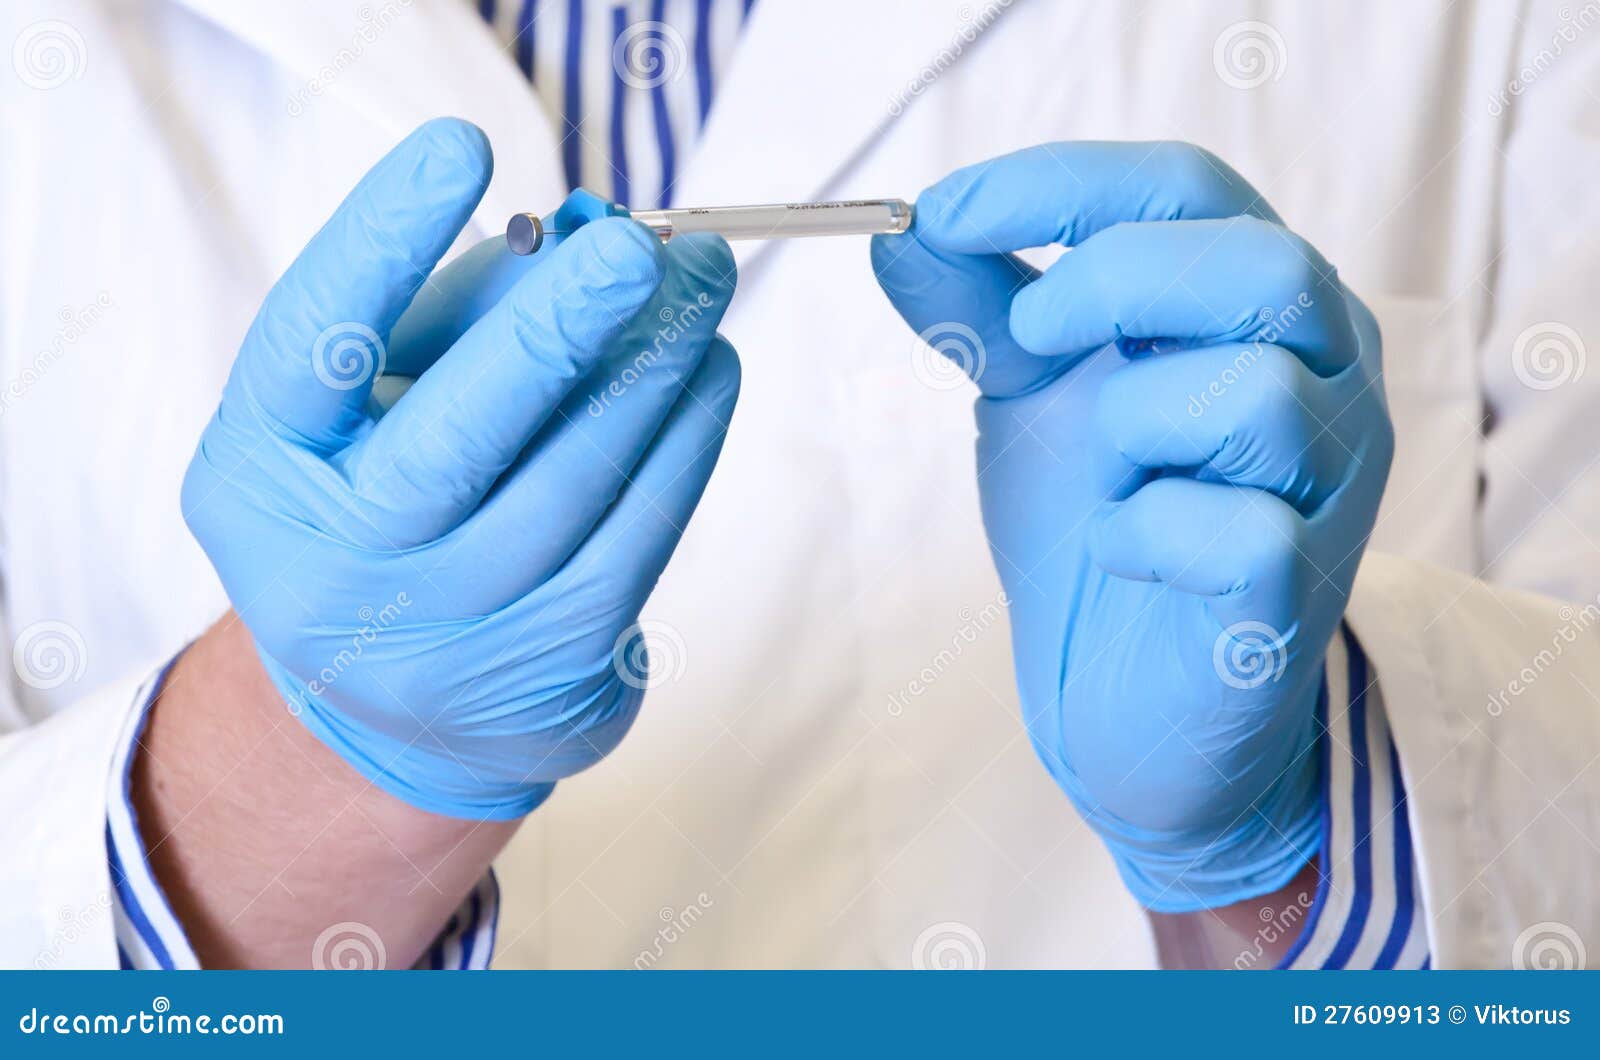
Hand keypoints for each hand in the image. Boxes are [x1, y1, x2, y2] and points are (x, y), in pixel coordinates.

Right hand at [183, 119, 740, 819]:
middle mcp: (336, 568)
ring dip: (652, 373)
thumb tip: (574, 242)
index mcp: (262, 474)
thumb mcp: (370, 415)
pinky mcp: (548, 665)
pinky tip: (710, 373)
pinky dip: (685, 443)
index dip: (380, 241)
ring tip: (703, 286)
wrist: (395, 708)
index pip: (312, 344)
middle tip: (639, 249)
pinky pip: (635, 537)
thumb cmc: (383, 508)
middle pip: (454, 441)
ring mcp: (444, 633)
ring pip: (571, 486)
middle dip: (555, 330)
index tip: (460, 149)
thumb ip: (449, 323)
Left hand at [872, 142, 1392, 910]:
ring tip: (1107, 475)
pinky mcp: (1301, 589)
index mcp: (1259, 304)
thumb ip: (980, 310)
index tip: (941, 214)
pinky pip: (1239, 533)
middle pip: (1262, 267)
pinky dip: (1143, 533)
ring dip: (1134, 428)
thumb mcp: (1030, 394)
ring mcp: (1332, 485)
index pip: (1189, 188)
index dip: (1061, 185)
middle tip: (1028, 340)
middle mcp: (1328, 374)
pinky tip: (1120, 550)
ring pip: (1258, 398)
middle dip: (1117, 285)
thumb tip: (898, 236)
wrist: (1123, 698)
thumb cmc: (1098, 522)